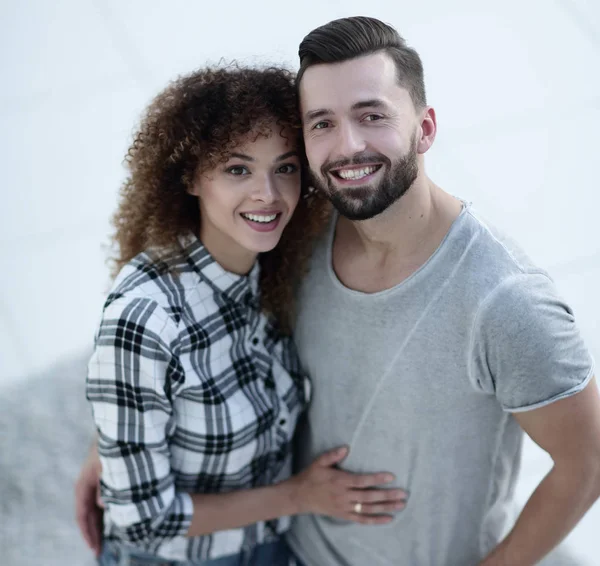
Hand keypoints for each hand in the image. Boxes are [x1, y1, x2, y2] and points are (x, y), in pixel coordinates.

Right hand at [75, 443, 103, 556]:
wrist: (117, 430)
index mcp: (84, 485)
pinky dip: (106, 514)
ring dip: (99, 526)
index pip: (83, 515)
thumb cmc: (111, 447)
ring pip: (96, 510)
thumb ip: (105, 486)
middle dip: (94, 534)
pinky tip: (113, 522)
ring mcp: (95, 484)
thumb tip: (103, 506)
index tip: (94, 548)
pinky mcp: (104, 480)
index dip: (88, 533)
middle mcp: (87, 486)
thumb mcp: (108, 466)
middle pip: (89, 515)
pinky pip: (103, 501)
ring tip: (104, 543)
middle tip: (100, 552)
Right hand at [288, 446, 406, 524]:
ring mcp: (345, 507)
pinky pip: (362, 520)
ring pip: (368, 509)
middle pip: (369, 497)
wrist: (299, 496)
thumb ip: (333, 455)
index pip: (361, 481)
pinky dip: (375, 520)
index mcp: (340, 481)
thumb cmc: (311, 476)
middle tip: (403, 494)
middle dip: (387, 496)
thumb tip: (346, 447)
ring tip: (400, 505)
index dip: (376, 479)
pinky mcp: (344, 515)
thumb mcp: (319, 462)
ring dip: (385, 508)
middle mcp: (344, 496)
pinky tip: (388, 518)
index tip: (391, 477)